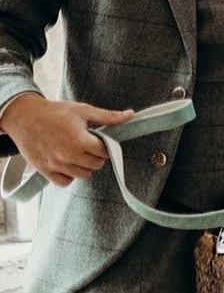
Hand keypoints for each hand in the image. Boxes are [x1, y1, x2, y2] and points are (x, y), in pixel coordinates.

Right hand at [1, 95, 134, 186]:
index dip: (106, 146)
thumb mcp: (83, 110)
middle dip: (97, 156)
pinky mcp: (44, 170)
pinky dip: (69, 176)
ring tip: (79, 154)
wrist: (24, 116)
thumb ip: (108, 116)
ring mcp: (55, 164)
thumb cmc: (54, 112)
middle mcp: (68, 155)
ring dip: (85, 166)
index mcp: (79, 140)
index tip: (100, 141)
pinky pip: (64, 182)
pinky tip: (69, 164)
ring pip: (83, 175)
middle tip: (89, 146)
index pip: (104, 152)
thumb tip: (131, 115)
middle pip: (96, 165)